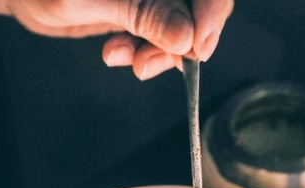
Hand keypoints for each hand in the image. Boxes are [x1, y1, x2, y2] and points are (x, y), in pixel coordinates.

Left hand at [0, 0, 232, 78]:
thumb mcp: (92, 0)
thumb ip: (143, 16)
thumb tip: (186, 38)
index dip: (212, 14)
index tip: (197, 48)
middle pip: (198, 8)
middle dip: (183, 41)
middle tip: (150, 64)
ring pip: (183, 27)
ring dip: (160, 52)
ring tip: (128, 61)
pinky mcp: (142, 10)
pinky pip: (161, 37)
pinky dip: (144, 52)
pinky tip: (118, 54)